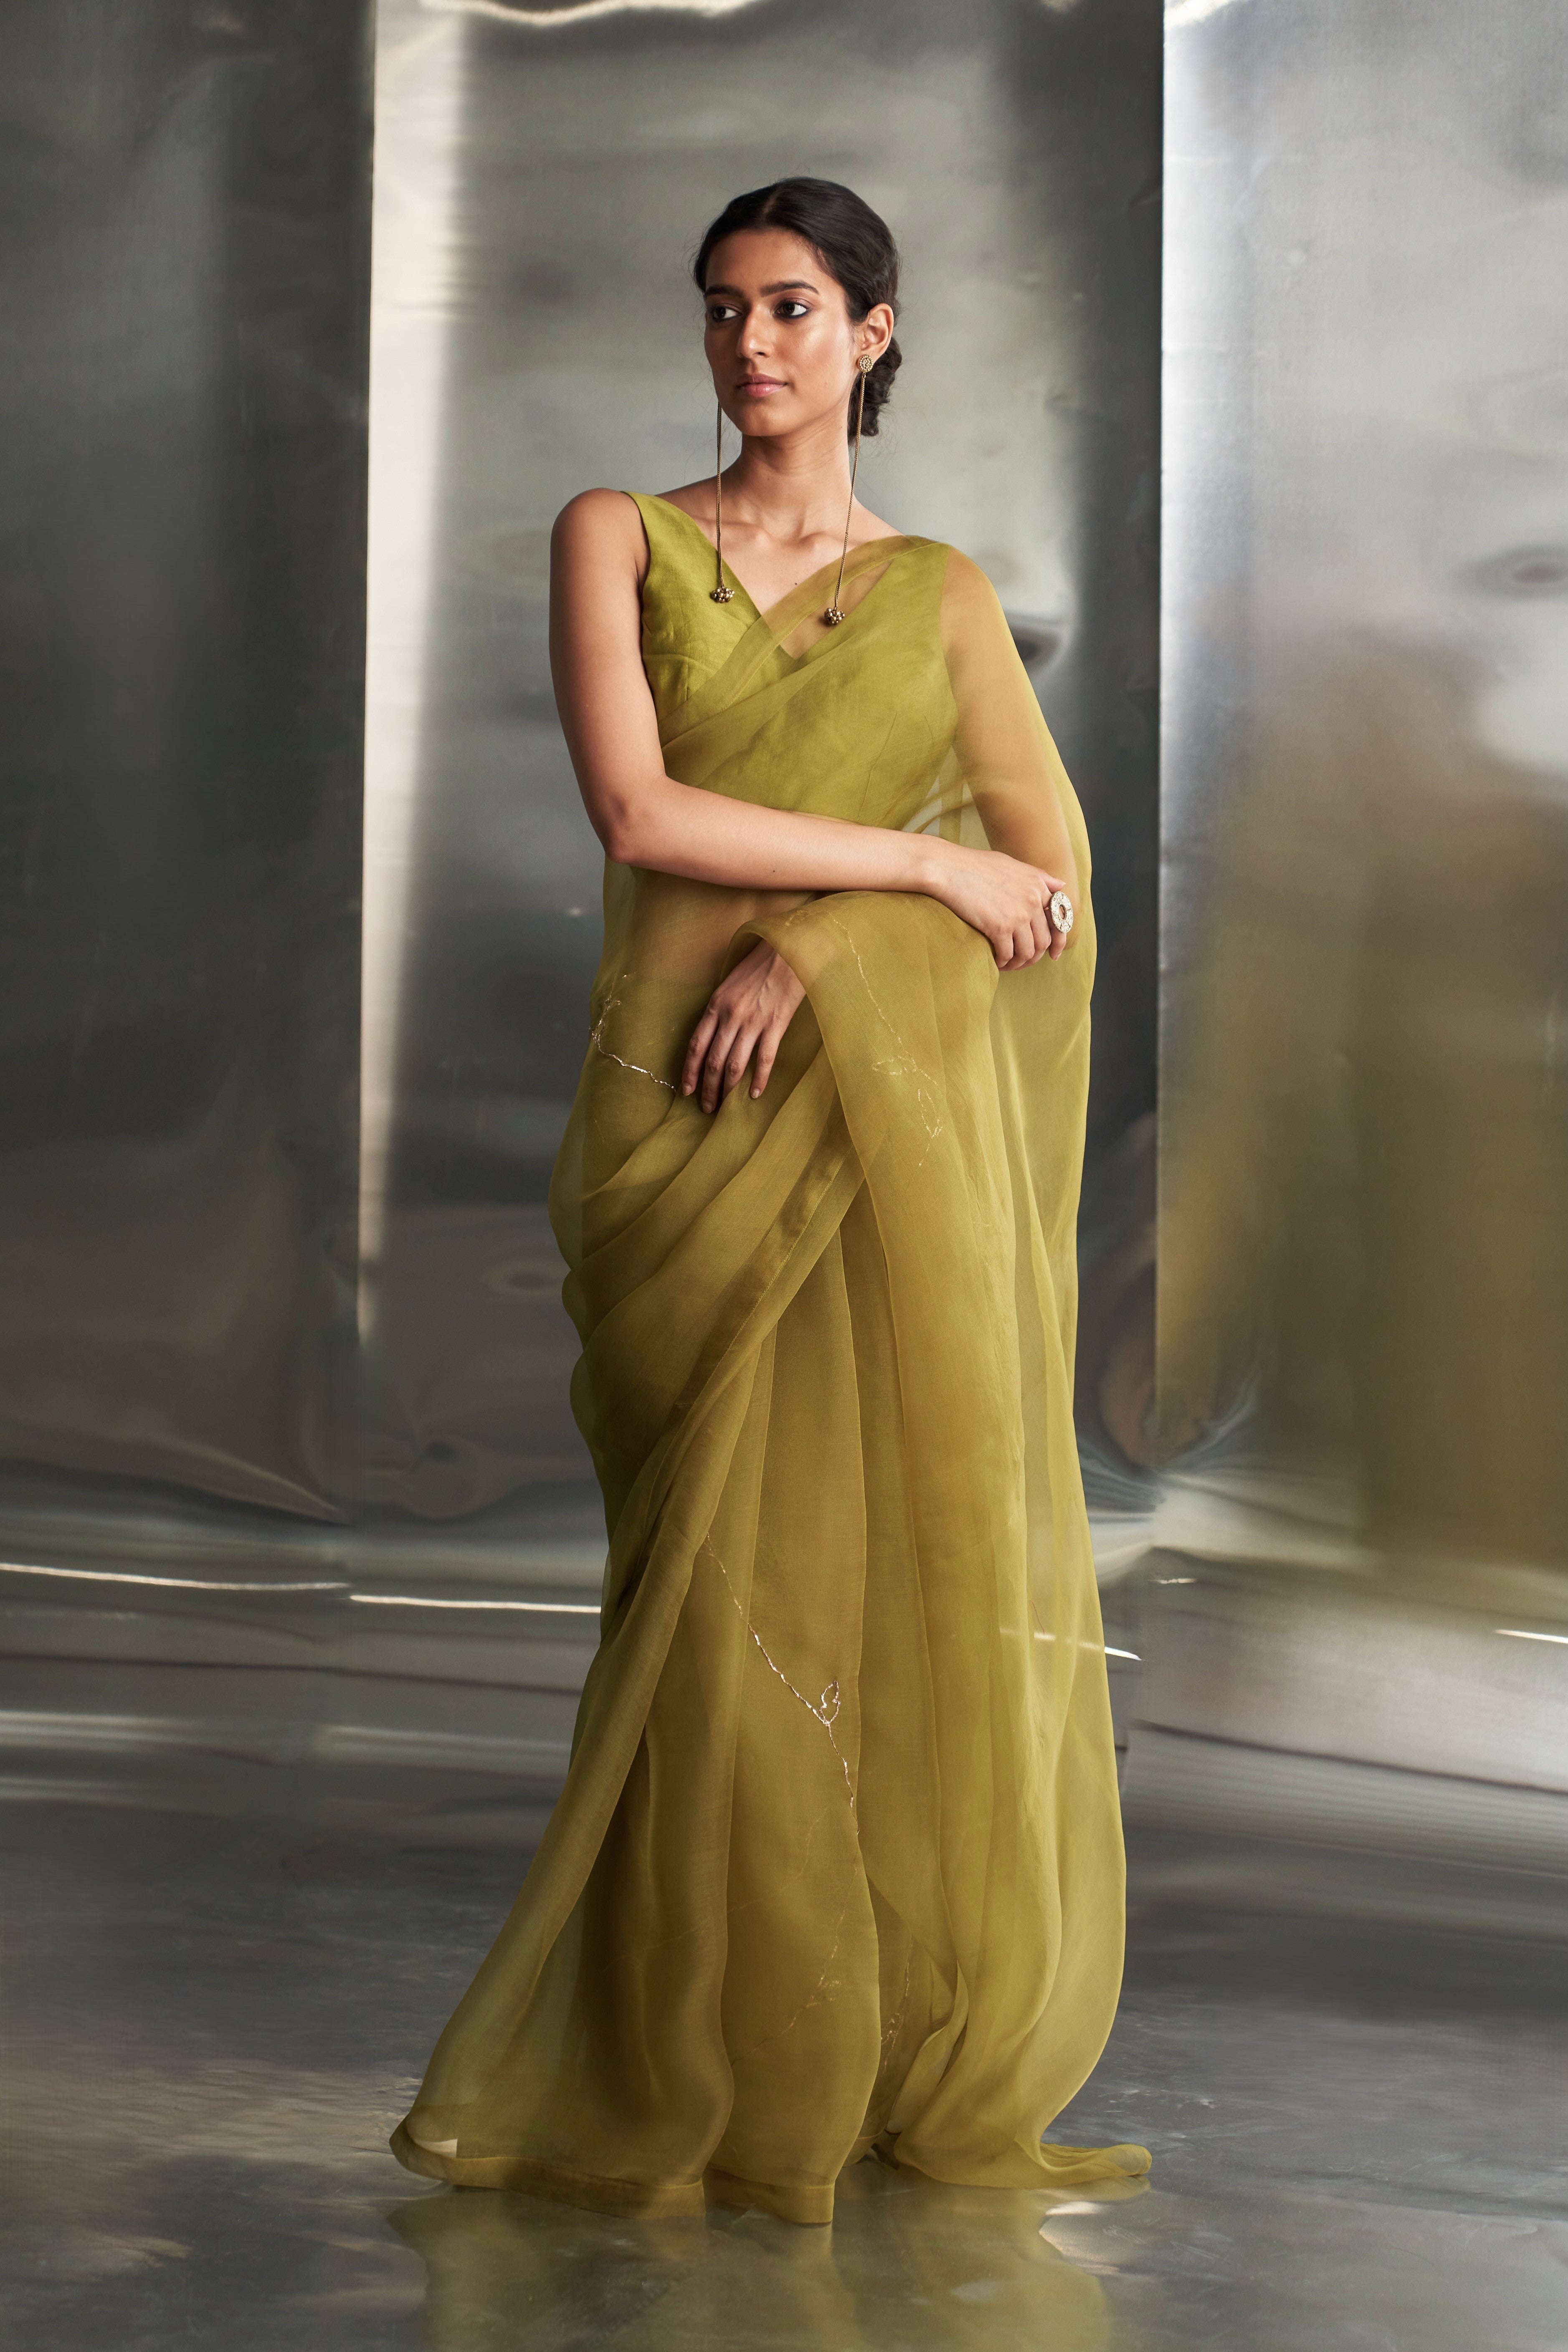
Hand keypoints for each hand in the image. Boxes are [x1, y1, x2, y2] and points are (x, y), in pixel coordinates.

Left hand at [682, 941, 806, 1112]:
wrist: (788, 950)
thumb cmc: (758, 964)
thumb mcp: (728, 984)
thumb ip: (719, 1009)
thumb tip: (712, 1035)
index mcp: (715, 1005)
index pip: (696, 1045)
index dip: (689, 1071)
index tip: (685, 1090)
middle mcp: (730, 1016)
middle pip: (713, 1061)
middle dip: (707, 1088)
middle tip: (706, 1108)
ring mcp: (753, 1022)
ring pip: (734, 1064)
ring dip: (727, 1090)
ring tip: (724, 1107)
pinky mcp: (776, 1025)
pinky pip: (764, 1059)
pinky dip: (758, 1079)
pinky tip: (755, 1094)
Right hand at [926, 841, 1075, 968]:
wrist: (948, 868)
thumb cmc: (975, 864)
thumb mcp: (1013, 864)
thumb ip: (1038, 878)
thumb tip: (1061, 886)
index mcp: (1038, 884)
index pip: (1060, 919)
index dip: (1059, 941)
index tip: (1053, 955)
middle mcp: (1033, 900)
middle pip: (1044, 941)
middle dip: (1034, 957)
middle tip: (1021, 962)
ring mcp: (1018, 914)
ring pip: (1028, 952)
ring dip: (1019, 963)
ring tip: (1008, 964)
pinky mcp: (999, 927)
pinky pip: (1008, 955)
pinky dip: (1003, 963)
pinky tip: (995, 962)